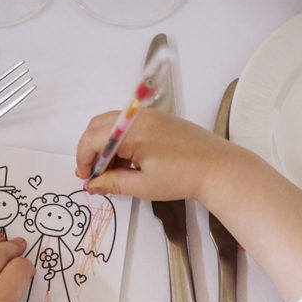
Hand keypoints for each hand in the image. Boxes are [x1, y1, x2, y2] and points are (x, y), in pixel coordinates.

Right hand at [75, 108, 252, 202]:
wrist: (217, 168)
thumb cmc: (183, 177)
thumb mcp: (143, 185)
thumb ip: (112, 183)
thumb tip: (92, 184)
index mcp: (132, 131)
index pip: (93, 138)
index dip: (83, 159)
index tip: (85, 177)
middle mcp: (138, 117)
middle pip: (98, 126)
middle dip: (91, 150)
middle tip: (94, 174)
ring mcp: (149, 115)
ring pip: (112, 125)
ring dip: (105, 146)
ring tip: (113, 172)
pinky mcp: (158, 119)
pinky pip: (128, 125)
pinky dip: (120, 141)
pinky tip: (128, 163)